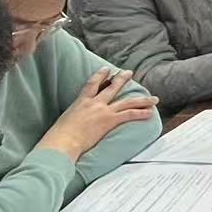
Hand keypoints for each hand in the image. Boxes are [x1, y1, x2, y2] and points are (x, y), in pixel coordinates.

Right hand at [39, 67, 158, 160]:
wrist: (62, 142)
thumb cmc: (58, 136)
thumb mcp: (64, 121)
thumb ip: (72, 118)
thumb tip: (72, 123)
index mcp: (80, 102)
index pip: (91, 84)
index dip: (100, 75)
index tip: (106, 69)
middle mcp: (93, 103)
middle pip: (111, 88)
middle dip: (121, 79)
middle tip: (129, 73)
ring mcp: (103, 111)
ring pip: (126, 101)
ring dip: (142, 99)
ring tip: (153, 98)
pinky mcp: (109, 120)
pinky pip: (129, 115)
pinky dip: (141, 113)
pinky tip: (150, 112)